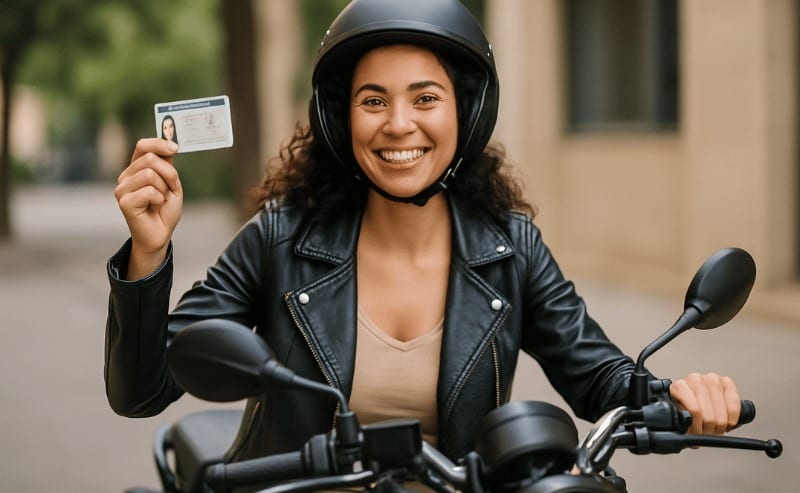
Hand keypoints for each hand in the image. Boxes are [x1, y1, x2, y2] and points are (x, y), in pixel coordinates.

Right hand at [114, 138, 182, 278]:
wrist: (161, 234)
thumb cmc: (164, 209)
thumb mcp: (171, 183)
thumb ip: (167, 165)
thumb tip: (170, 145)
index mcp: (136, 169)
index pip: (143, 146)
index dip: (159, 143)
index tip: (175, 149)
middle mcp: (126, 176)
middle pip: (150, 159)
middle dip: (168, 174)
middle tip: (168, 190)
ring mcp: (122, 189)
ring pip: (150, 174)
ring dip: (163, 189)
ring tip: (159, 201)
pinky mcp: (124, 202)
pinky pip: (149, 191)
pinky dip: (158, 200)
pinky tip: (153, 208)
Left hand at [670, 372, 740, 434]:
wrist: (694, 402)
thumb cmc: (686, 409)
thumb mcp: (678, 417)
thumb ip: (681, 421)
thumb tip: (688, 428)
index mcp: (679, 386)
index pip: (695, 411)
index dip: (697, 428)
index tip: (696, 434)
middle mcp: (695, 379)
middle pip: (708, 415)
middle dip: (708, 429)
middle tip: (706, 433)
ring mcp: (712, 379)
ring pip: (721, 415)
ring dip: (720, 427)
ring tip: (714, 428)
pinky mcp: (727, 382)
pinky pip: (734, 408)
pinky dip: (732, 420)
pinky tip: (726, 422)